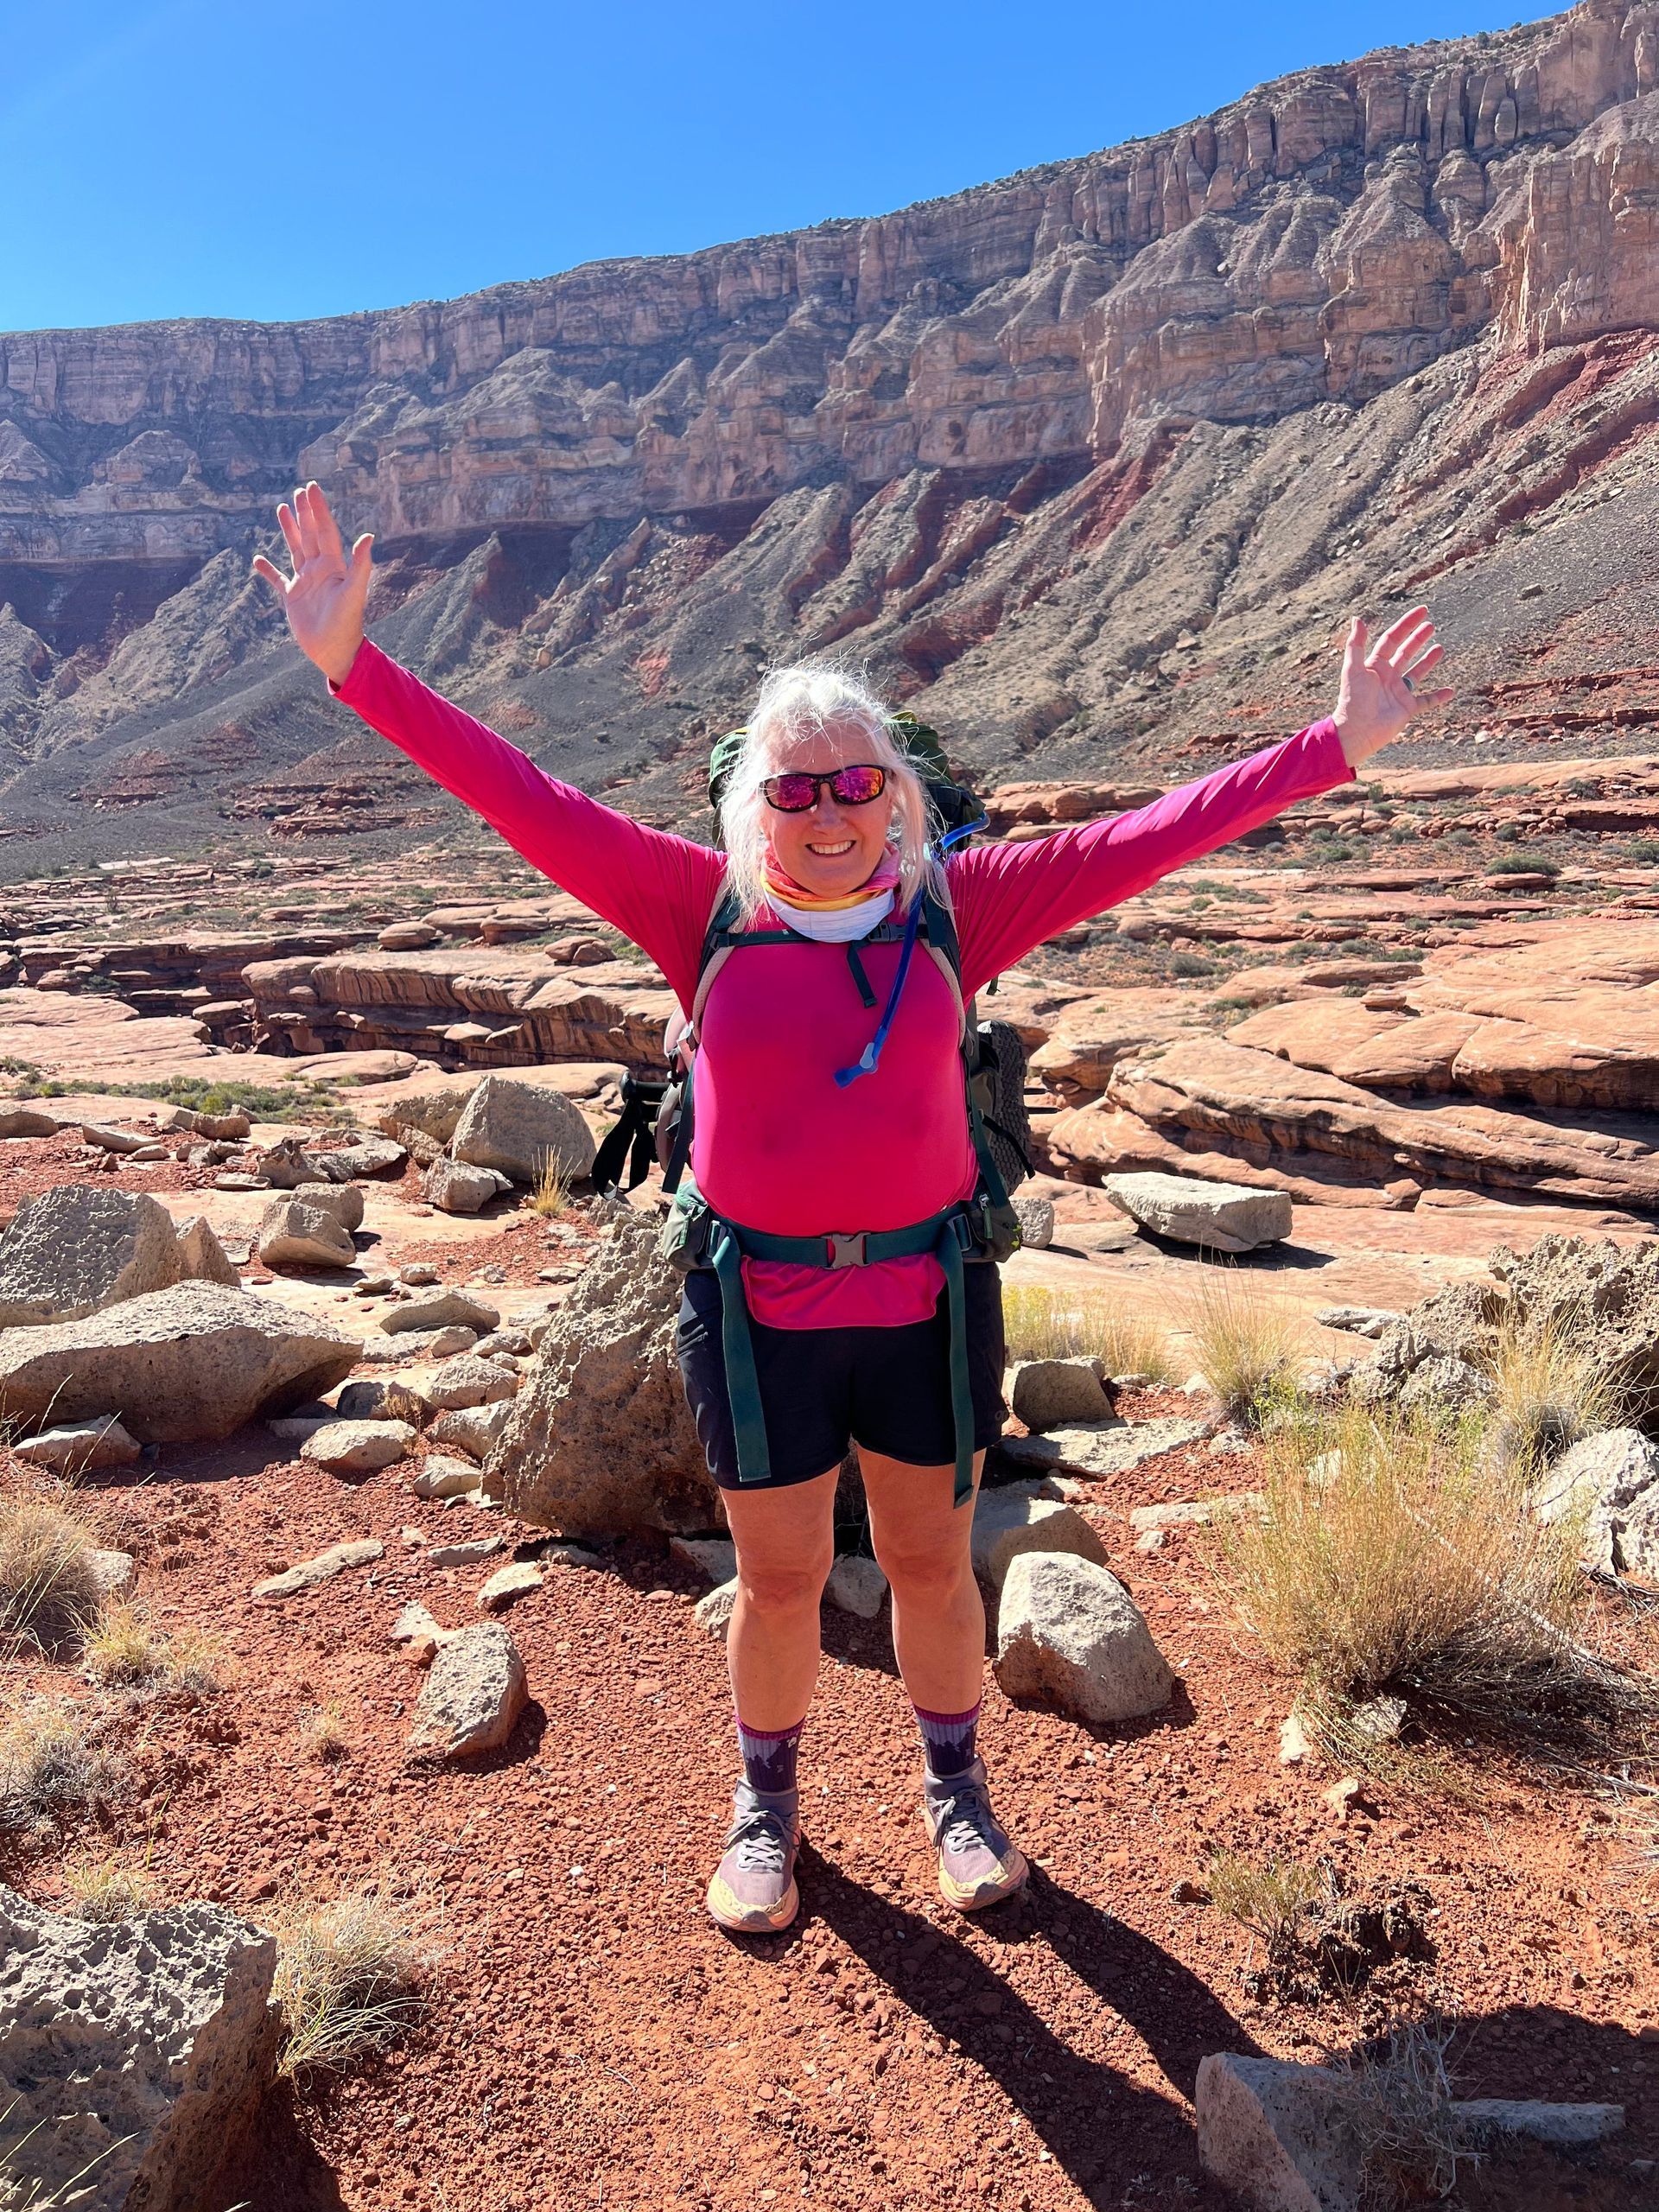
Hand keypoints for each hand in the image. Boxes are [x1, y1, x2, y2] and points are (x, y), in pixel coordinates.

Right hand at [252, 481, 372, 687]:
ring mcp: (305, 583)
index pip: (324, 530)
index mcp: (333, 566)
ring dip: (289, 530)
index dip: (318, 509)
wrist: (336, 651)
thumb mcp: (353, 592)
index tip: (311, 488)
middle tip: (299, 491)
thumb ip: (360, 565)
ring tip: (281, 510)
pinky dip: (267, 570)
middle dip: (304, 513)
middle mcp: (318, 570)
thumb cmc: (347, 624)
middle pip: (309, 535)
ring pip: (294, 550)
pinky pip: (277, 580)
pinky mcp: (293, 598)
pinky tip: (257, 559)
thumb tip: (368, 536)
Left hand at [1331, 606, 1453, 769]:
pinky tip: (1450, 691)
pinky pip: (1426, 702)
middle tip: (1431, 625)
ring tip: (1440, 648)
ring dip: (1428, 661)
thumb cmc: (1353, 699)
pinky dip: (1438, 697)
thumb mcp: (1353, 668)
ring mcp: (1398, 693)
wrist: (1357, 731)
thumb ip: (1356, 644)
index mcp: (1375, 666)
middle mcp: (1387, 677)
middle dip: (1417, 639)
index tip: (1423, 611)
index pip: (1392, 639)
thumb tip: (1358, 618)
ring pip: (1416, 673)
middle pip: (1405, 653)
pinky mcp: (1406, 709)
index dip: (1407, 624)